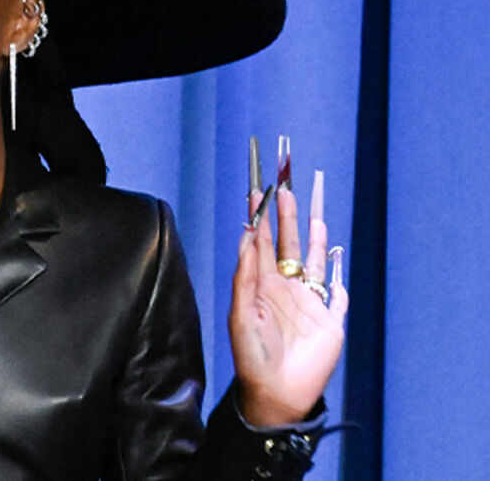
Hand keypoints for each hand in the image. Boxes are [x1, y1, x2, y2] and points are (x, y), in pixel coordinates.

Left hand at [229, 179, 348, 426]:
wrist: (276, 393)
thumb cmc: (252, 355)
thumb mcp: (242, 313)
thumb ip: (246, 276)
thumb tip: (247, 236)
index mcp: (261, 286)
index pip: (260, 244)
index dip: (260, 219)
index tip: (258, 192)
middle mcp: (285, 288)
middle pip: (288, 244)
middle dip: (285, 217)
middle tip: (283, 187)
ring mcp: (309, 302)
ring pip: (315, 260)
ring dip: (314, 235)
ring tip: (311, 208)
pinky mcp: (331, 319)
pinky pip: (337, 293)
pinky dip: (339, 277)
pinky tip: (338, 255)